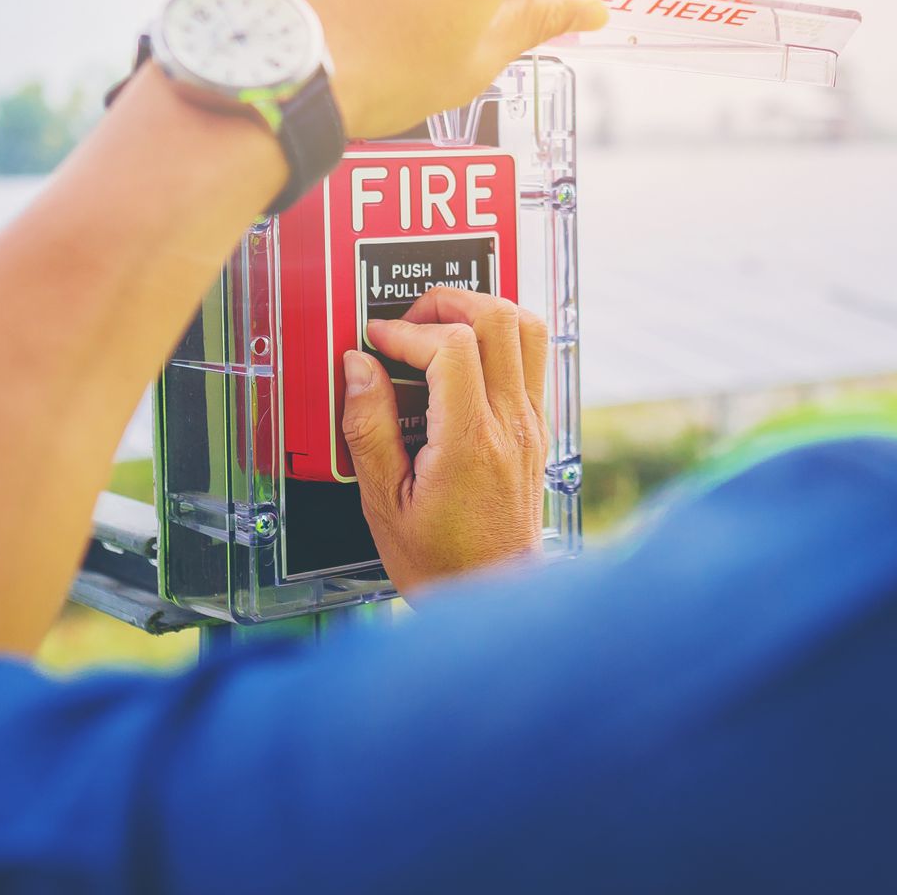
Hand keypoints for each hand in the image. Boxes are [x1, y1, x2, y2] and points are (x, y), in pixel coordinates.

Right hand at [339, 288, 549, 595]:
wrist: (491, 594)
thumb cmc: (438, 560)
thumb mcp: (382, 502)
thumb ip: (369, 428)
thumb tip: (359, 367)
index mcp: (469, 443)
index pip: (452, 347)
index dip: (405, 331)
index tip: (375, 342)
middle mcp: (510, 426)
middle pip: (499, 319)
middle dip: (446, 302)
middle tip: (407, 321)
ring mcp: (530, 425)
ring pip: (527, 329)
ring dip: (482, 311)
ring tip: (440, 324)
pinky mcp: (537, 430)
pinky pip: (532, 359)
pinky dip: (500, 339)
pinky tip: (466, 357)